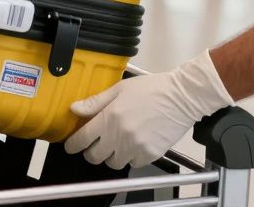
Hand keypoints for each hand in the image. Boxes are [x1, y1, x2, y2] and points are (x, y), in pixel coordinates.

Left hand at [64, 51, 231, 169]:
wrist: (182, 97)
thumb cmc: (152, 89)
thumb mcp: (120, 89)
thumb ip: (95, 102)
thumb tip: (74, 109)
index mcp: (110, 118)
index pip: (82, 140)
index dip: (73, 145)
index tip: (72, 145)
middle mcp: (120, 136)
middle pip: (94, 157)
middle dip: (91, 151)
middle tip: (96, 144)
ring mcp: (135, 147)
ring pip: (113, 163)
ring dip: (112, 155)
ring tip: (119, 143)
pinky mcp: (150, 155)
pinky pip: (133, 164)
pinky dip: (131, 157)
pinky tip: (136, 143)